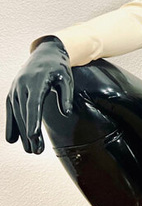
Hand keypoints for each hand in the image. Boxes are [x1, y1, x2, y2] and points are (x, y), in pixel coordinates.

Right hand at [5, 36, 73, 153]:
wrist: (46, 53)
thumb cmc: (59, 67)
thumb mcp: (66, 79)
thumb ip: (66, 95)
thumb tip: (66, 113)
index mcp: (36, 81)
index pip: (33, 104)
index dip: (32, 120)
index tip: (33, 136)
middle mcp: (22, 85)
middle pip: (25, 113)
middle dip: (29, 133)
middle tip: (36, 151)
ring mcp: (16, 88)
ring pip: (17, 114)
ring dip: (22, 133)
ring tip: (30, 150)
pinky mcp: (14, 92)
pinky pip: (11, 110)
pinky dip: (11, 124)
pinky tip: (12, 139)